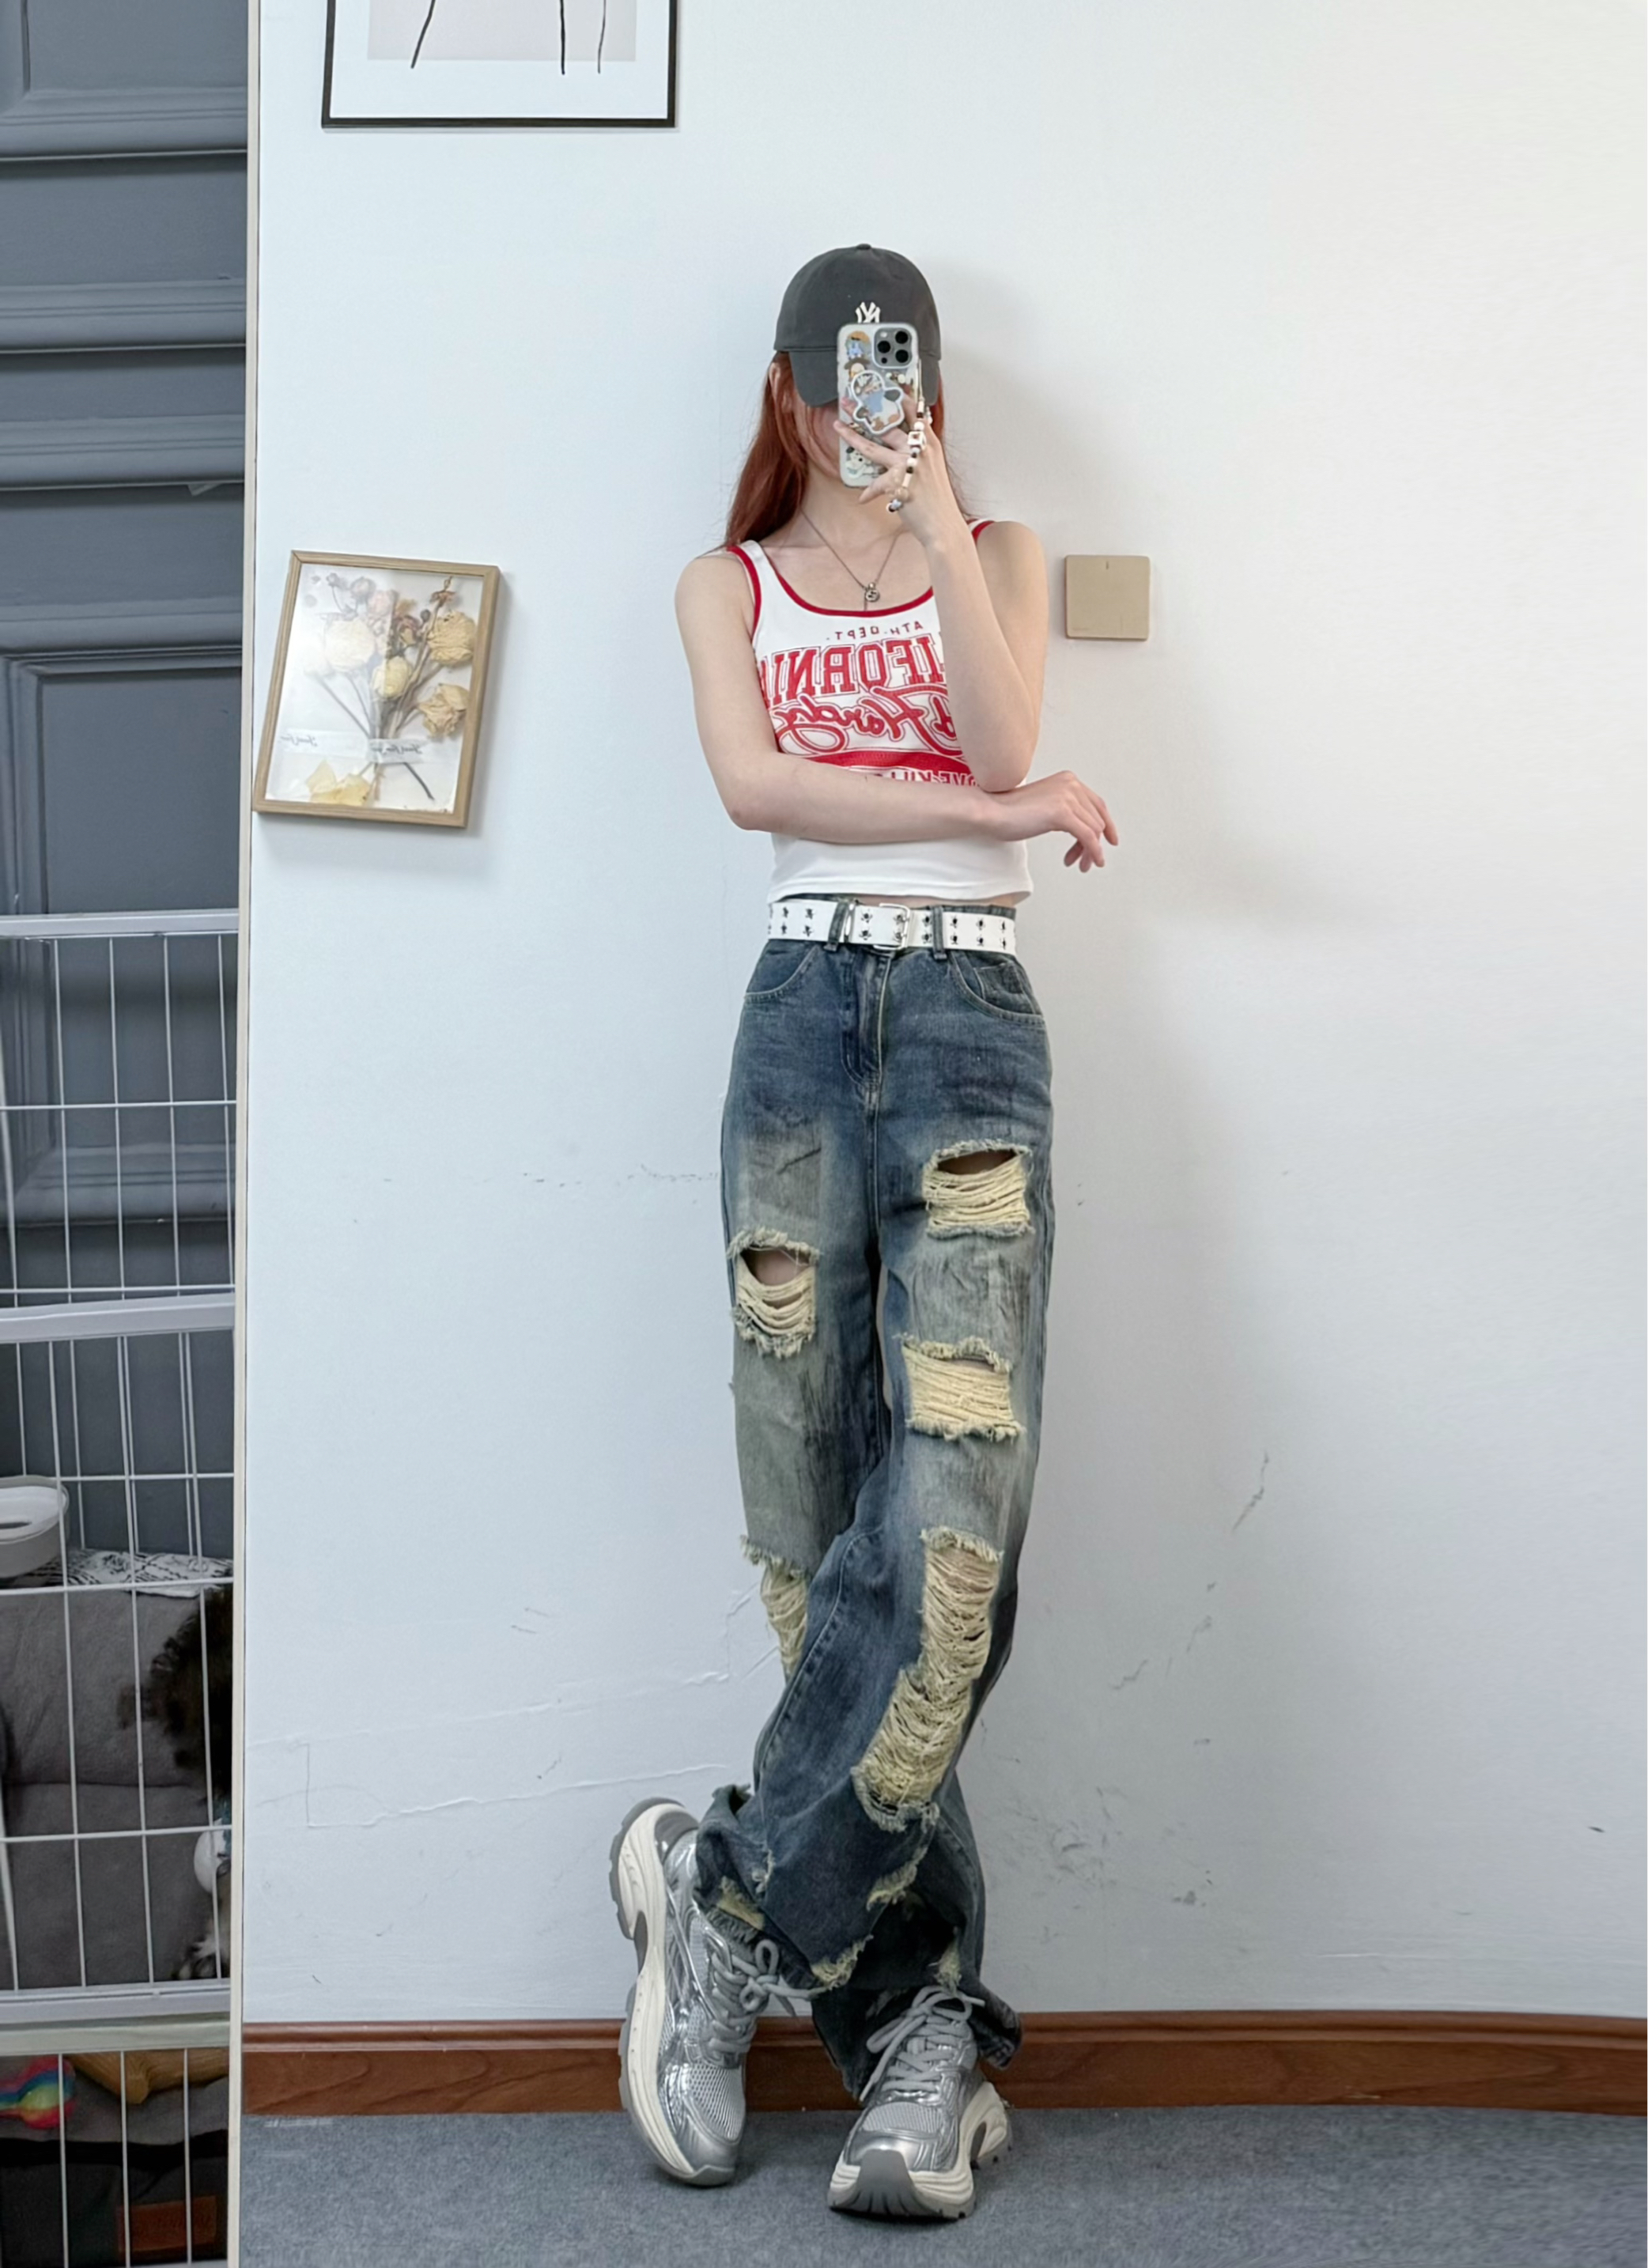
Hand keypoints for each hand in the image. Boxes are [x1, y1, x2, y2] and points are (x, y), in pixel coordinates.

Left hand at [831, 409, 967, 549]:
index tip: (890, 385)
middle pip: (890, 425)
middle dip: (869, 411)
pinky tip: (863, 498)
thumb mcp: (935, 470)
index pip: (916, 414)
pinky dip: (869, 492)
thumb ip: (922, 455)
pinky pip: (875, 484)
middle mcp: (919, 450)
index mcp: (930, 445)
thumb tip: (906, 449)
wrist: (943, 525)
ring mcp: (907, 465)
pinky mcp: (897, 482)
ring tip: (839, 428)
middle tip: (852, 401)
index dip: (902, 399)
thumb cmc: (938, 501)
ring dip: (853, 438)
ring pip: (873, 448)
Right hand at [981, 771, 1118, 871]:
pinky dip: (1093, 851)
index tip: (1110, 840)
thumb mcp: (1046, 806)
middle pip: (1097, 819)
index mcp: (1068, 780)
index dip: (1107, 825)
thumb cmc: (1010, 812)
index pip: (1097, 805)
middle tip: (1085, 860)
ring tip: (1080, 864)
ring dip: (1089, 851)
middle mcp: (1071, 785)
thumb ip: (1067, 811)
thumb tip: (1086, 831)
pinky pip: (1088, 837)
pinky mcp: (1062, 813)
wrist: (991, 812)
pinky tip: (1092, 861)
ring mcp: (1067, 797)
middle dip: (1093, 844)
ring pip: (1094, 830)